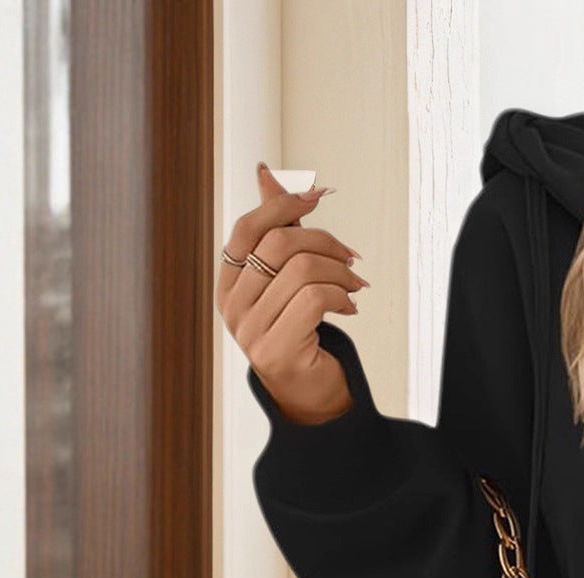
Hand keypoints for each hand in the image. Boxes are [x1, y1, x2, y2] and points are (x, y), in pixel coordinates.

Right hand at [217, 164, 366, 425]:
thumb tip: (268, 174)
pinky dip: (341, 297)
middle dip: (324, 242)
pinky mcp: (276, 350)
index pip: (247, 228)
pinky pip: (314, 300)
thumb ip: (278, 232)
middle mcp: (232, 306)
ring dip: (340, 273)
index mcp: (228, 284)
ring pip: (302, 270)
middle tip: (350, 258)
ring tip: (355, 286)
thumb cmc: (300, 334)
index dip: (282, 204)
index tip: (317, 196)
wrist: (310, 397)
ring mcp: (250, 330)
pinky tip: (350, 308)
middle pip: (279, 244)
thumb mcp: (286, 280)